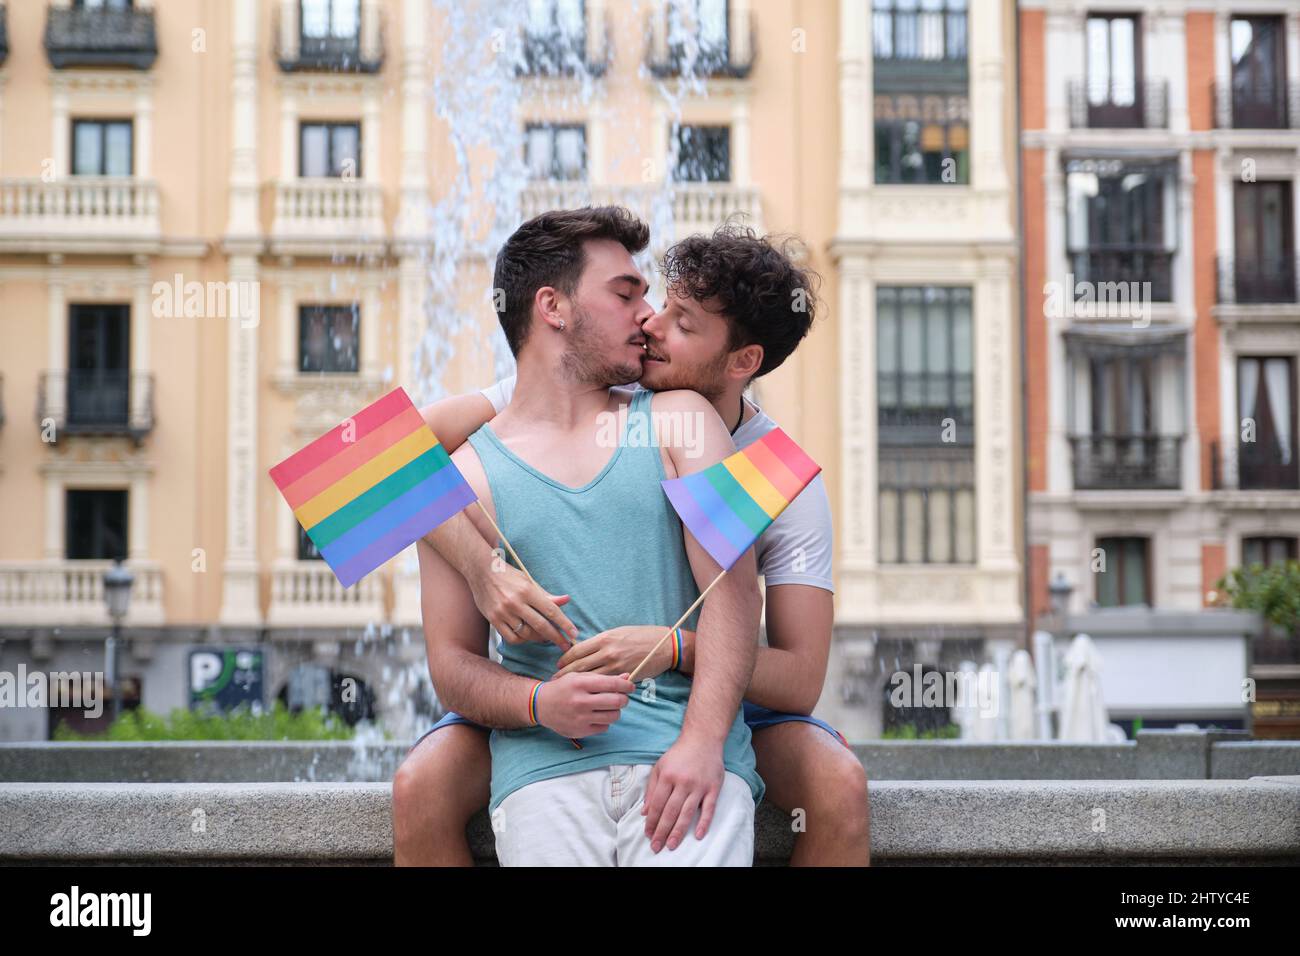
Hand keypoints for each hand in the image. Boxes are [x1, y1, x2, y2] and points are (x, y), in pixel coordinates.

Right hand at [464, 557, 577, 649]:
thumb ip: (546, 594)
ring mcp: (503, 612)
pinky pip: (511, 637)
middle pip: (541, 625)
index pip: (551, 611)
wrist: (481, 571)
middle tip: (566, 646)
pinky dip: (522, 640)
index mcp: (527, 590)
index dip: (564, 624)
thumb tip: (566, 600)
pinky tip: (527, 636)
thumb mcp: (528, 580)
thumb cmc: (508, 575)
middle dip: (556, 637)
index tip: (573, 633)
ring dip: (539, 638)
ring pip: (526, 634)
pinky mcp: (493, 619)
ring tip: (545, 638)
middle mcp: (515, 602)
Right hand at [534, 672, 633, 738]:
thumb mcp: (579, 676)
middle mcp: (581, 701)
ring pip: (613, 716)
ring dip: (616, 711)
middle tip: (622, 698)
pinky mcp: (580, 731)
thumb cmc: (563, 687)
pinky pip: (604, 727)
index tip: (630, 686)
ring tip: (609, 707)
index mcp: (581, 683)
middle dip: (624, 699)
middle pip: (617, 701)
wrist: (540, 705)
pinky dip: (604, 721)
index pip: (612, 683)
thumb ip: (602, 677)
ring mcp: (581, 718)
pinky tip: (596, 716)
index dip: (626, 685)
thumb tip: (626, 676)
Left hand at [553, 625, 671, 679]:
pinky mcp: (624, 676)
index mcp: (604, 638)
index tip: (558, 665)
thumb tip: (586, 650)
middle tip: (555, 681)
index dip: (565, 659)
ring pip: (589, 677)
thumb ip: (602, 642)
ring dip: (576, 683)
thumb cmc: (642, 636)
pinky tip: (587, 693)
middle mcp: (607, 651)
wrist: (664, 645)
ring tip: (566, 689)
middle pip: (579, 665)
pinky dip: (593, 688)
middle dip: (565, 674)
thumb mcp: (619, 633)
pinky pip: (604, 684)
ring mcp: (615, 665)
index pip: (577, 650)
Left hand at [641, 734, 724, 852]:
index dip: (651, 821)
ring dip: (679, 831)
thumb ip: (651, 789)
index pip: (657, 804)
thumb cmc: (679, 754)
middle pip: (670, 811)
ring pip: (687, 813)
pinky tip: (699, 835)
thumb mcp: (660, 766)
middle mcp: (683, 782)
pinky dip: (704, 822)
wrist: (703, 738)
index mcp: (667, 776)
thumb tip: (644, 812)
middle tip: (656, 847)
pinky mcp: (713, 787)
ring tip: (671, 845)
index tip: (648, 834)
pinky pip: (709, 808)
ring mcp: (699, 785)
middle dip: (662, 831)